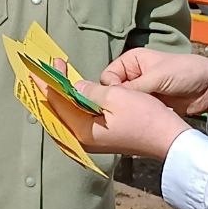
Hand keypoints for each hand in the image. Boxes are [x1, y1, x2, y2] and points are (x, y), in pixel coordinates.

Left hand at [43, 62, 190, 160]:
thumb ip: (90, 91)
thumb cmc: (146, 117)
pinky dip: (73, 105)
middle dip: (50, 90)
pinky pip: (78, 120)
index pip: (57, 103)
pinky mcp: (101, 139)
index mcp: (83, 131)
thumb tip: (74, 87)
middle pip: (58, 112)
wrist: (169, 140)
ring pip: (67, 116)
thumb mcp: (116, 97)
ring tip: (56, 77)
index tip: (38, 67)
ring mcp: (92, 142)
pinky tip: (74, 92)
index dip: (48, 82)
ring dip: (61, 96)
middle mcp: (83, 140)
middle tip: (45, 70)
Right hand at [101, 49, 207, 117]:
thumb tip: (110, 97)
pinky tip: (140, 121)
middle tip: (125, 111)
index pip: (107, 77)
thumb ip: (133, 87)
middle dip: (117, 101)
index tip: (116, 101)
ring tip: (134, 117)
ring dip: (128, 110)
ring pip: (123, 104)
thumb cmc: (184, 73)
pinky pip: (135, 112)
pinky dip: (136, 116)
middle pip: (113, 92)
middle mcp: (132, 75)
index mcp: (131, 61)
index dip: (110, 89)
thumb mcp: (157, 77)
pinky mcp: (148, 105)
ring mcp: (140, 91)